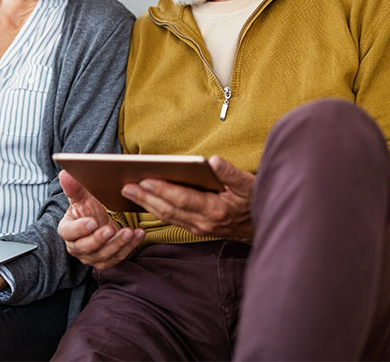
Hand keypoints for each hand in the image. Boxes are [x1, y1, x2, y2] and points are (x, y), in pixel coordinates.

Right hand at [57, 170, 143, 268]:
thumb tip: (65, 174)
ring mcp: (92, 257)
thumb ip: (74, 188)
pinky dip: (129, 246)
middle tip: (111, 228)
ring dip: (118, 243)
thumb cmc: (88, 210)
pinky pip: (118, 257)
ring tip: (129, 232)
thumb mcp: (82, 198)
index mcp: (67, 231)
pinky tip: (138, 235)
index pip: (69, 232)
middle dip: (100, 239)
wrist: (100, 222)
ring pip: (104, 254)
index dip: (80, 229)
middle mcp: (77, 247)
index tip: (92, 221)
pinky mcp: (106, 261)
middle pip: (86, 247)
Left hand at [121, 155, 254, 240]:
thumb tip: (213, 160)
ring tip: (129, 192)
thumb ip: (230, 173)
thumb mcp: (249, 184)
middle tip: (125, 187)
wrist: (263, 228)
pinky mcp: (198, 230)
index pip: (182, 199)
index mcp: (215, 210)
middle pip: (169, 209)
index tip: (144, 180)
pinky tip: (145, 202)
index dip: (162, 190)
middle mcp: (204, 222)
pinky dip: (157, 210)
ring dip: (147, 205)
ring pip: (168, 216)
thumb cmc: (255, 202)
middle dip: (146, 198)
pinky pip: (172, 219)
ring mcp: (199, 228)